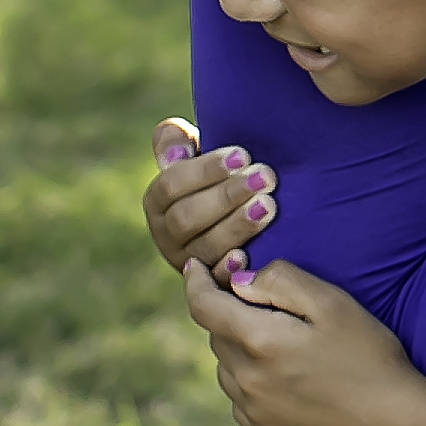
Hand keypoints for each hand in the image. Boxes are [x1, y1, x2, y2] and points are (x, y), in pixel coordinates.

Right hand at [146, 117, 276, 278]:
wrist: (239, 210)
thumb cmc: (219, 175)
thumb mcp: (194, 153)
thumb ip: (175, 142)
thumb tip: (176, 151)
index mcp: (156, 200)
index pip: (172, 184)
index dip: (206, 170)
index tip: (242, 155)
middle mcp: (165, 234)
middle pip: (187, 217)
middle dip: (227, 196)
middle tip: (265, 177)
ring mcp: (186, 261)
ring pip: (204, 247)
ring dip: (237, 226)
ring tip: (269, 205)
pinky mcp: (208, 283)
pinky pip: (214, 281)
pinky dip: (228, 269)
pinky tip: (248, 256)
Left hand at [179, 255, 420, 425]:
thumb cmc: (369, 358)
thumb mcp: (333, 303)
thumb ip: (281, 280)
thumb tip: (240, 282)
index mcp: (258, 341)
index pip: (203, 305)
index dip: (195, 281)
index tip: (194, 266)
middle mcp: (245, 380)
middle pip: (217, 335)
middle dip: (230, 313)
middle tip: (265, 305)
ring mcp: (252, 411)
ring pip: (226, 368)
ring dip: (240, 349)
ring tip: (283, 345)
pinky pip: (241, 398)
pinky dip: (251, 382)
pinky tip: (288, 379)